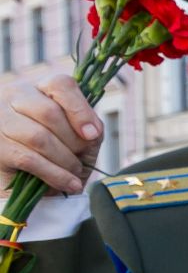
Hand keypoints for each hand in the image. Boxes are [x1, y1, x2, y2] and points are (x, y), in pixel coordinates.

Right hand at [0, 74, 101, 197]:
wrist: (37, 188)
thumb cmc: (61, 157)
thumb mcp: (82, 139)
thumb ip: (90, 127)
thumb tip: (91, 130)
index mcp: (37, 90)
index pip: (59, 84)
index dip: (80, 109)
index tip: (92, 135)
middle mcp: (13, 98)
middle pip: (49, 112)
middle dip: (73, 140)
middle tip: (80, 158)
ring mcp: (0, 121)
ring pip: (38, 137)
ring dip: (65, 159)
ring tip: (74, 172)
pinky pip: (29, 159)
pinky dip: (55, 174)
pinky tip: (69, 184)